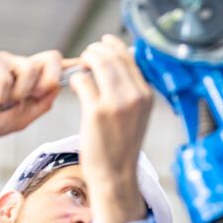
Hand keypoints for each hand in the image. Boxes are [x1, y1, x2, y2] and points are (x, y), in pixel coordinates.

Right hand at [0, 49, 68, 138]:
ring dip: (18, 95)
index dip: (73, 64)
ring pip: (30, 71)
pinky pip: (8, 77)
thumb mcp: (23, 117)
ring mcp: (7, 60)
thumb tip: (58, 87)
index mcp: (31, 80)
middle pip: (52, 59)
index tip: (90, 60)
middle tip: (29, 98)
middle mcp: (22, 66)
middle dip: (48, 81)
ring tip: (0, 102)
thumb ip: (42, 103)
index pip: (56, 68)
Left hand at [67, 34, 151, 222]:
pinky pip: (82, 79)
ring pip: (97, 61)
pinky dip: (75, 79)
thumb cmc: (121, 146)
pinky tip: (75, 87)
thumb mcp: (137, 115)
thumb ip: (130, 90)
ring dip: (84, 61)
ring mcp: (116, 103)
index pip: (129, 56)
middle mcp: (135, 96)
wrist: (116, 175)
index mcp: (147, 95)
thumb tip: (116, 61)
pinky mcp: (96, 111)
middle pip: (112, 54)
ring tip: (80, 70)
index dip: (112, 46)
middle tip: (86, 58)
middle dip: (96, 51)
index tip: (102, 46)